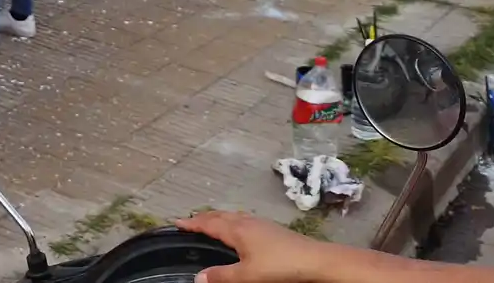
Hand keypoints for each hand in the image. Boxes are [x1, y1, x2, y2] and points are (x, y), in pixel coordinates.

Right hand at [175, 212, 328, 282]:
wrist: (315, 260)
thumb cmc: (279, 266)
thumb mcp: (247, 276)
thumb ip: (222, 276)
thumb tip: (197, 277)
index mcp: (237, 230)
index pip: (209, 224)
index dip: (192, 223)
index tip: (177, 222)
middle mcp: (246, 221)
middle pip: (220, 215)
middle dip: (204, 217)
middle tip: (191, 220)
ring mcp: (261, 223)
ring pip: (233, 216)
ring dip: (219, 217)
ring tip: (212, 221)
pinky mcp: (272, 229)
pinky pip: (244, 219)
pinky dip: (233, 221)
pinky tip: (240, 229)